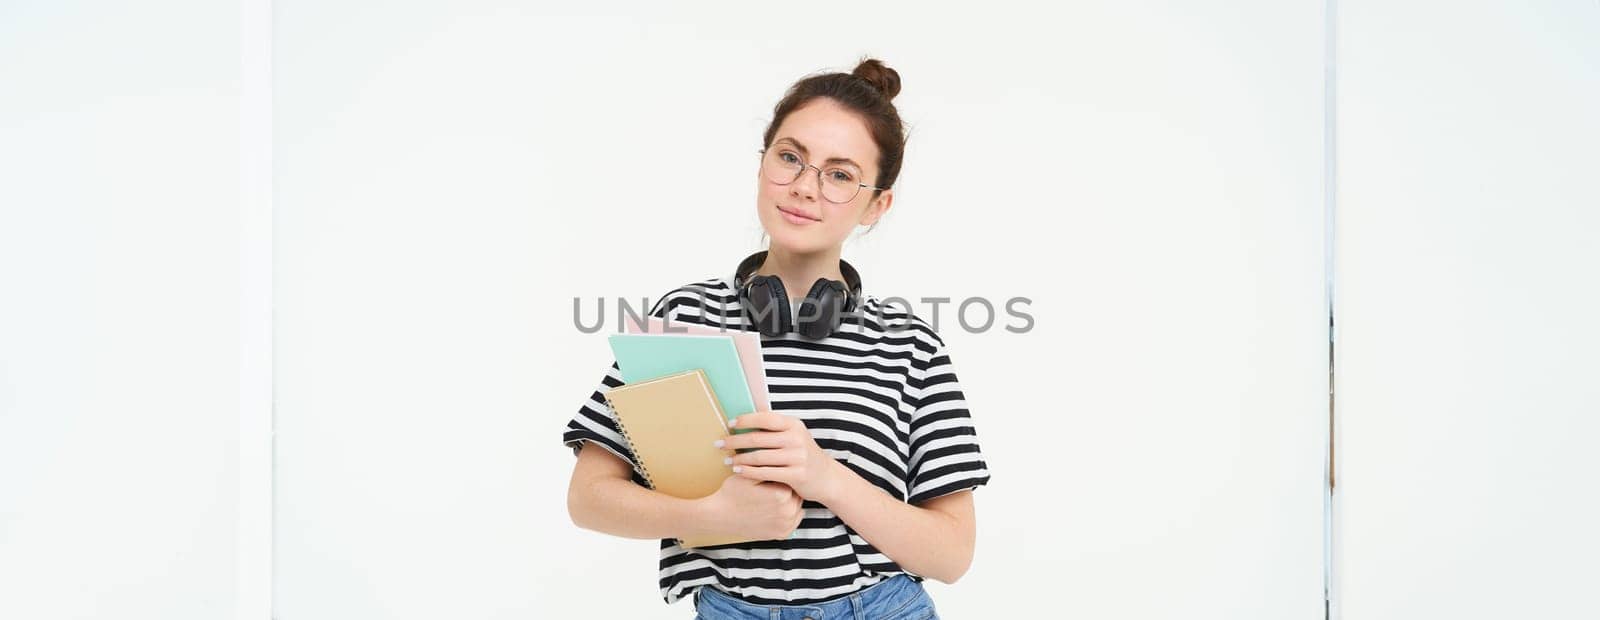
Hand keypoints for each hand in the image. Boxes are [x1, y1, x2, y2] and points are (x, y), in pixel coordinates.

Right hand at [700, 473, 803, 540]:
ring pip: (797, 508)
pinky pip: (794, 522)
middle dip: (788, 489)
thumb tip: (781, 454)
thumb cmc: (731, 493)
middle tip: (774, 487)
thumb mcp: (748, 475)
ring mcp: (785, 525)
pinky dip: (789, 516)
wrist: (719, 515)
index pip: (791, 480)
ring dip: (790, 503)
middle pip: (796, 494)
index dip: (782, 476)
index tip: (774, 475)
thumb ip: (766, 466)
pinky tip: (776, 510)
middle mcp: (788, 511)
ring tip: (774, 498)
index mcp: (782, 494)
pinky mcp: (781, 534)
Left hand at [719, 410, 844, 502]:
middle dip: (734, 441)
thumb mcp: (795, 436)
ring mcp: (797, 457)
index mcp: (794, 425)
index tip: (729, 424)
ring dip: (739, 459)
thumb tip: (745, 419)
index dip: (745, 420)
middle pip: (757, 439)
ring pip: (759, 457)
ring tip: (726, 460)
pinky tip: (737, 472)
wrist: (826, 477)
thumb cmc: (803, 455)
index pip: (765, 418)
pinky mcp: (796, 475)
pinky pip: (765, 473)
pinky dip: (748, 472)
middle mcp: (796, 439)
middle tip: (718, 444)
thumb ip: (775, 429)